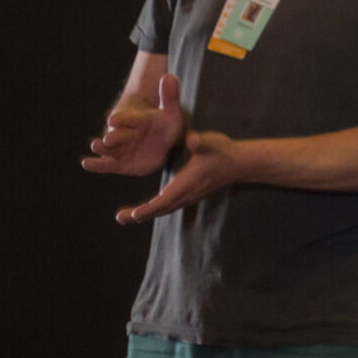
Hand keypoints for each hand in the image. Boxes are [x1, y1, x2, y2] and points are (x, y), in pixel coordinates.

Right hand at [82, 73, 186, 177]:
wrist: (161, 144)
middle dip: (114, 137)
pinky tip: (86, 163)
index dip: (123, 119)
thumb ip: (170, 96)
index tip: (114, 119)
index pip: (130, 118)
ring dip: (103, 148)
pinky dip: (96, 164)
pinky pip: (107, 165)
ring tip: (96, 146)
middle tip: (108, 139)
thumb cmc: (165, 126)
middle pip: (118, 135)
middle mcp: (126, 134)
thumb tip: (169, 76)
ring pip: (109, 148)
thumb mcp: (172, 112)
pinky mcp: (119, 164)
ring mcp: (121, 149)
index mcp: (138, 120)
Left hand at [117, 128, 244, 223]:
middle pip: (161, 209)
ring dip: (145, 214)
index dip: (150, 207)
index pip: (167, 198)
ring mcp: (188, 196)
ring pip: (164, 209)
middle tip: (119, 217)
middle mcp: (187, 193)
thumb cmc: (223, 150)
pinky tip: (142, 211)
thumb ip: (200, 141)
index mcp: (189, 181)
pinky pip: (168, 206)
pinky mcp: (188, 195)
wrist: (238, 164)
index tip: (134, 214)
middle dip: (140, 214)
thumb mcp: (212, 141)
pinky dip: (154, 210)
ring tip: (124, 217)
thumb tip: (190, 140)